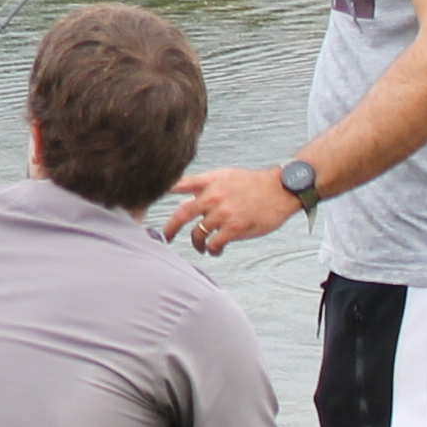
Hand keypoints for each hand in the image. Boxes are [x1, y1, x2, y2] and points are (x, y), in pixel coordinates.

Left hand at [160, 167, 305, 256]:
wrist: (281, 188)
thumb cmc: (255, 183)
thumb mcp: (227, 175)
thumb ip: (208, 185)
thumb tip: (191, 198)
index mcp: (210, 181)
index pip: (179, 185)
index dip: (161, 193)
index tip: (145, 200)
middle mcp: (213, 196)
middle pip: (182, 214)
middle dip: (170, 228)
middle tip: (165, 238)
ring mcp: (223, 212)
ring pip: (199, 233)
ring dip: (197, 243)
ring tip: (201, 248)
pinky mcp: (234, 226)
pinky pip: (214, 243)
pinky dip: (212, 250)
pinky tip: (215, 251)